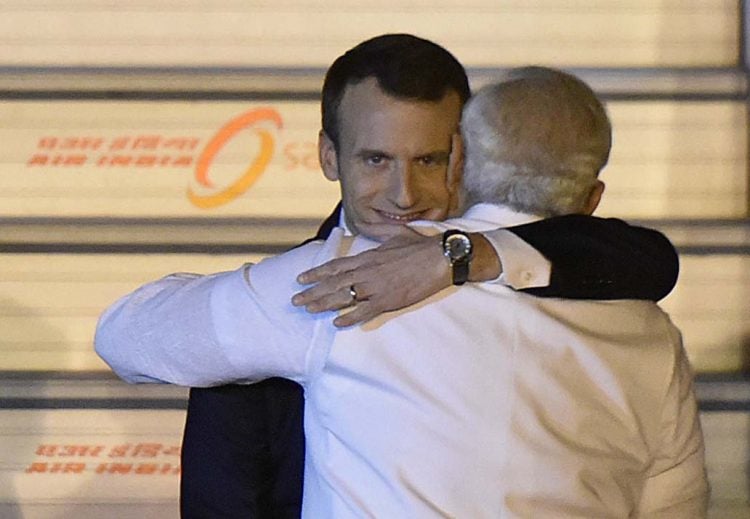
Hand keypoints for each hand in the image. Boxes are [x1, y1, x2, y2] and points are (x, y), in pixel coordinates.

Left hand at [292, 228, 450, 326]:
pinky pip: (364, 311)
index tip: (301, 278)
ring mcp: (376, 287)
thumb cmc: (420, 245)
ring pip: (343, 297)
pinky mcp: (388, 300)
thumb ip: (376, 232)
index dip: (317, 273)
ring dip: (324, 303)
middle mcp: (367, 272)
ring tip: (308, 309)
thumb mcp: (394, 234)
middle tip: (295, 299)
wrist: (439, 257)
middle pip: (333, 283)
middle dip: (313, 291)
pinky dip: (350, 317)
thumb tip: (365, 226)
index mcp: (367, 257)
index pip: (336, 266)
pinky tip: (337, 322)